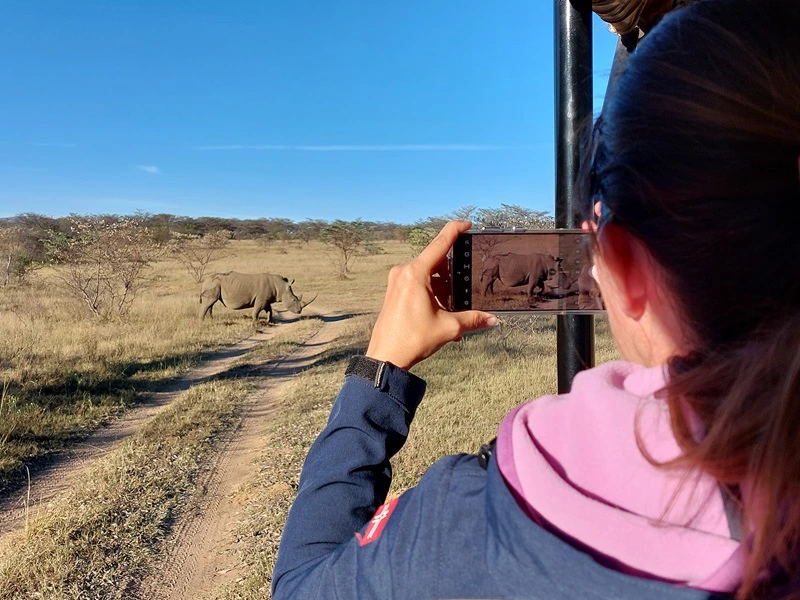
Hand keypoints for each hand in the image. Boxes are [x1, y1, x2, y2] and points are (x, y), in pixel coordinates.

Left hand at [366, 221, 497, 369]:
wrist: (386, 357)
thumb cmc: (412, 339)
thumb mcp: (448, 327)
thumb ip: (473, 319)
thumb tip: (492, 320)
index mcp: (416, 273)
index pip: (440, 243)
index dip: (455, 230)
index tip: (467, 224)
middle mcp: (404, 272)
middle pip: (435, 261)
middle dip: (453, 271)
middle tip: (467, 281)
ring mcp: (396, 282)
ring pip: (427, 274)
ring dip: (443, 286)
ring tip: (454, 306)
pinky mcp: (394, 292)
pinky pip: (417, 284)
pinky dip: (432, 293)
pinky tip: (442, 311)